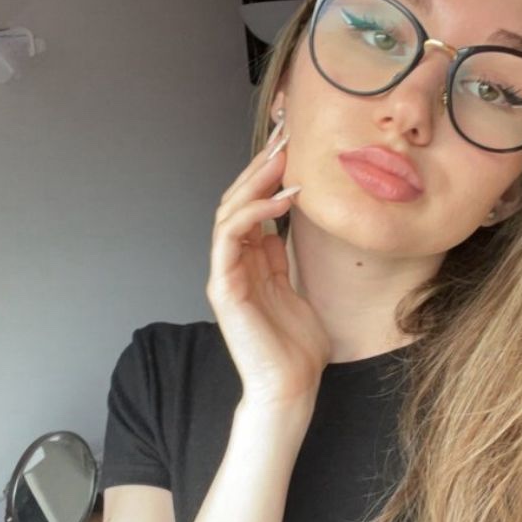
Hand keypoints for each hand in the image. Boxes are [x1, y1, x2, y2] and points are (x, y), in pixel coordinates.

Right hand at [207, 131, 330, 408]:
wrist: (291, 386)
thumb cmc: (297, 347)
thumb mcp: (294, 288)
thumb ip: (281, 257)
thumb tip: (280, 223)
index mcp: (248, 261)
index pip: (251, 203)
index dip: (267, 171)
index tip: (291, 141)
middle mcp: (232, 262)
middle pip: (236, 199)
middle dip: (260, 164)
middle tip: (285, 135)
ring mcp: (225, 273)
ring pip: (228, 210)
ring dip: (255, 180)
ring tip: (283, 158)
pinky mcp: (224, 287)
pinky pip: (230, 236)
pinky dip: (253, 212)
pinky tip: (282, 199)